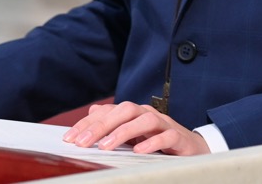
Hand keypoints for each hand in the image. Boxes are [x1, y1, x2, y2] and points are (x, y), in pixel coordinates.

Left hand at [62, 101, 210, 155]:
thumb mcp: (131, 135)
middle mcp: (147, 114)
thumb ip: (113, 125)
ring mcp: (164, 123)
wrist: (191, 149)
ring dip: (123, 132)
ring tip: (107, 146)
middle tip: (83, 142)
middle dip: (101, 126)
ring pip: (144, 120)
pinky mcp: (179, 137)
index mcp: (133, 113)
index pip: (107, 112)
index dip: (87, 124)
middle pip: (123, 111)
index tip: (69, 139)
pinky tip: (139, 151)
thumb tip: (91, 113)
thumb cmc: (157, 141)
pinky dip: (152, 142)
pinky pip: (166, 136)